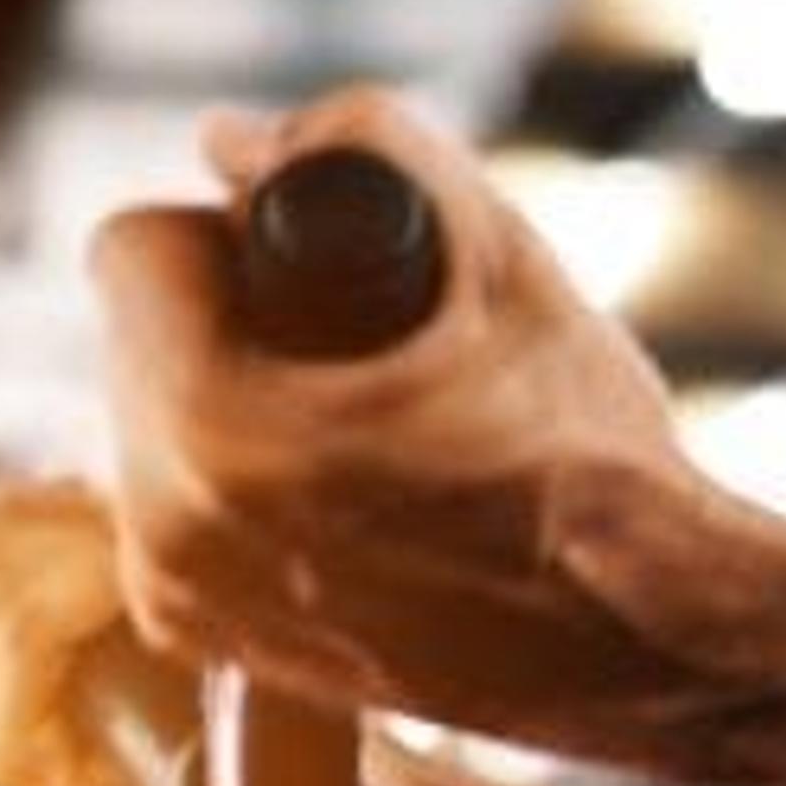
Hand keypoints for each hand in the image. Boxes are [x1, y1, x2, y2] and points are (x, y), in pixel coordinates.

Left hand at [86, 87, 735, 752]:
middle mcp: (170, 529)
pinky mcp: (208, 644)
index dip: (235, 228)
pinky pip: (177, 505)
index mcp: (218, 429)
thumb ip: (368, 149)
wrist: (652, 646)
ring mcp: (182, 597)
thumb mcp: (506, 267)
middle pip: (134, 335)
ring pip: (151, 419)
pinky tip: (348, 487)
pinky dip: (240, 480)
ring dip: (228, 393)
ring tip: (364, 419)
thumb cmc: (595, 467)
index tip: (324, 268)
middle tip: (361, 347)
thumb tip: (232, 138)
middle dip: (225, 316)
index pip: (133, 250)